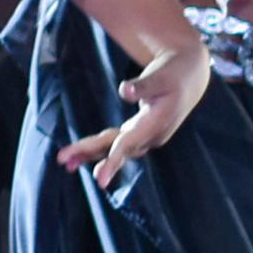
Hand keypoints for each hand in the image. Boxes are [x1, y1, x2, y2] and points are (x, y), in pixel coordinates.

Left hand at [60, 37, 209, 190]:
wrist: (190, 77)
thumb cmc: (174, 73)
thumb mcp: (161, 76)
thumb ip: (144, 84)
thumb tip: (125, 90)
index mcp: (156, 124)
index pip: (129, 144)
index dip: (113, 160)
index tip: (99, 178)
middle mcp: (151, 136)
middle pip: (116, 148)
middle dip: (89, 153)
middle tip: (63, 160)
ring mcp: (146, 136)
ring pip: (114, 148)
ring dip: (90, 153)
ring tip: (65, 161)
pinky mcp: (140, 132)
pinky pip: (116, 143)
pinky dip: (98, 148)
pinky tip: (80, 154)